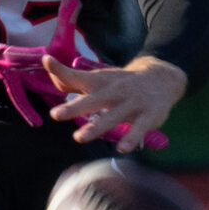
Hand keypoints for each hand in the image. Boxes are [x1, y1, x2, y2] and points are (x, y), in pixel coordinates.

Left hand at [44, 55, 184, 151]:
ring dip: (96, 127)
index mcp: (100, 82)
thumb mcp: (98, 79)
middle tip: (55, 114)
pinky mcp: (149, 115)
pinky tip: (122, 148)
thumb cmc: (121, 83)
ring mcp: (132, 103)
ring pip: (113, 117)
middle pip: (93, 100)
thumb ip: (73, 80)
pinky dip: (131, 138)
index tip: (47, 61)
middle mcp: (114, 91)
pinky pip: (139, 128)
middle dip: (74, 107)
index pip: (78, 77)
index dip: (61, 70)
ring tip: (79, 137)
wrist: (161, 77)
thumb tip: (50, 71)